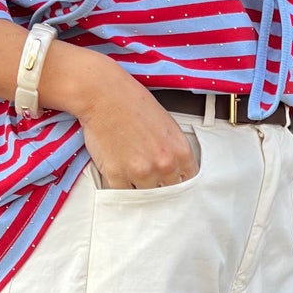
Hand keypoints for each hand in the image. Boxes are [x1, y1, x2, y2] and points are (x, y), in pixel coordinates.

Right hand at [72, 55, 199, 188]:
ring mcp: (141, 173)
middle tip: (149, 176)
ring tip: (131, 170)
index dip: (178, 182)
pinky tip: (119, 171)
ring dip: (139, 187)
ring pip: (146, 195)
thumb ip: (174, 150)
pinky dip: (121, 186)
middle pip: (168, 192)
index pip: (188, 181)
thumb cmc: (133, 104)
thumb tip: (175, 170)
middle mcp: (164, 165)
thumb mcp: (168, 125)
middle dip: (160, 186)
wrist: (104, 97)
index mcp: (181, 152)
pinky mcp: (117, 176)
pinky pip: (123, 193)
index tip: (171, 183)